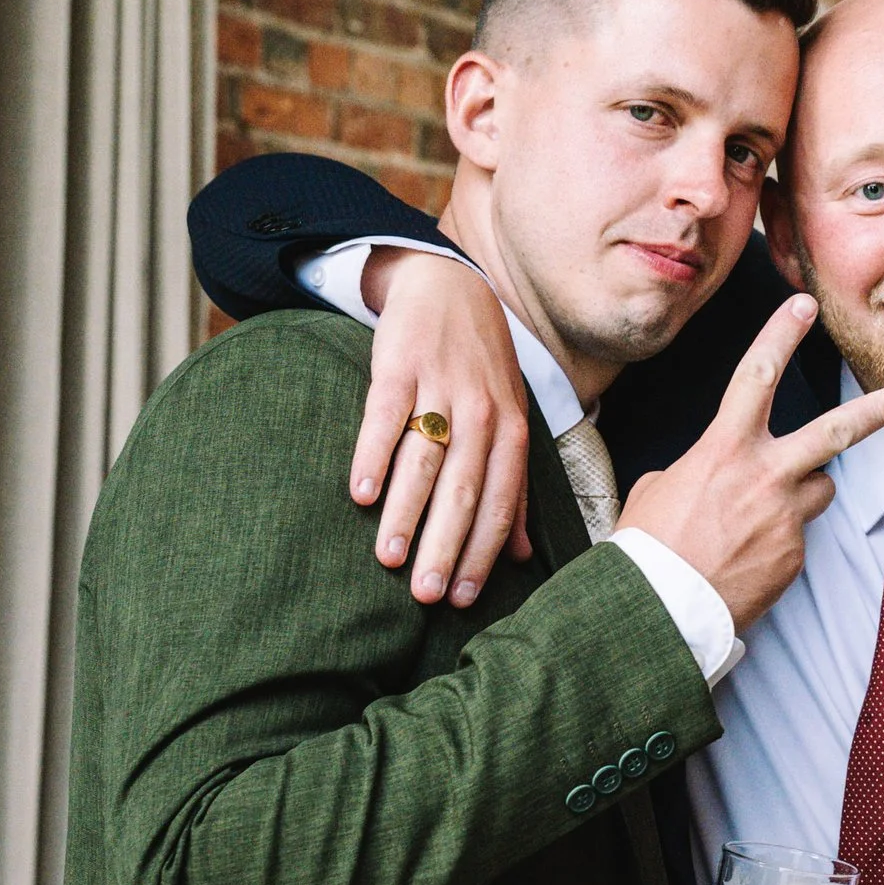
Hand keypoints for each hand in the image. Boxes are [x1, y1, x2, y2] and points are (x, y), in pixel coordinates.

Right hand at [354, 247, 533, 606]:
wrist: (450, 287)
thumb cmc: (481, 370)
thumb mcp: (511, 422)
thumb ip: (515, 488)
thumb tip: (522, 556)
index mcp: (512, 433)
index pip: (500, 504)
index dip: (482, 553)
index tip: (461, 597)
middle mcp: (482, 414)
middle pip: (463, 491)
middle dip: (444, 547)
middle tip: (424, 595)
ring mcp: (441, 388)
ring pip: (424, 461)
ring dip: (406, 514)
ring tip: (388, 558)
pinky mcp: (399, 366)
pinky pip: (385, 418)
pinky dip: (373, 456)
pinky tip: (362, 494)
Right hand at [617, 294, 883, 629]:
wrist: (660, 608)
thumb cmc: (649, 547)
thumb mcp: (658, 488)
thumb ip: (699, 468)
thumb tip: (715, 474)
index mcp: (724, 448)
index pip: (757, 373)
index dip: (781, 333)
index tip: (803, 305)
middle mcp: (765, 474)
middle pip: (836, 431)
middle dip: (879, 408)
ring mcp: (786, 516)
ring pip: (820, 489)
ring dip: (801, 495)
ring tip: (758, 521)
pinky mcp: (795, 554)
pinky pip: (798, 535)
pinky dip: (777, 543)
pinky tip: (745, 560)